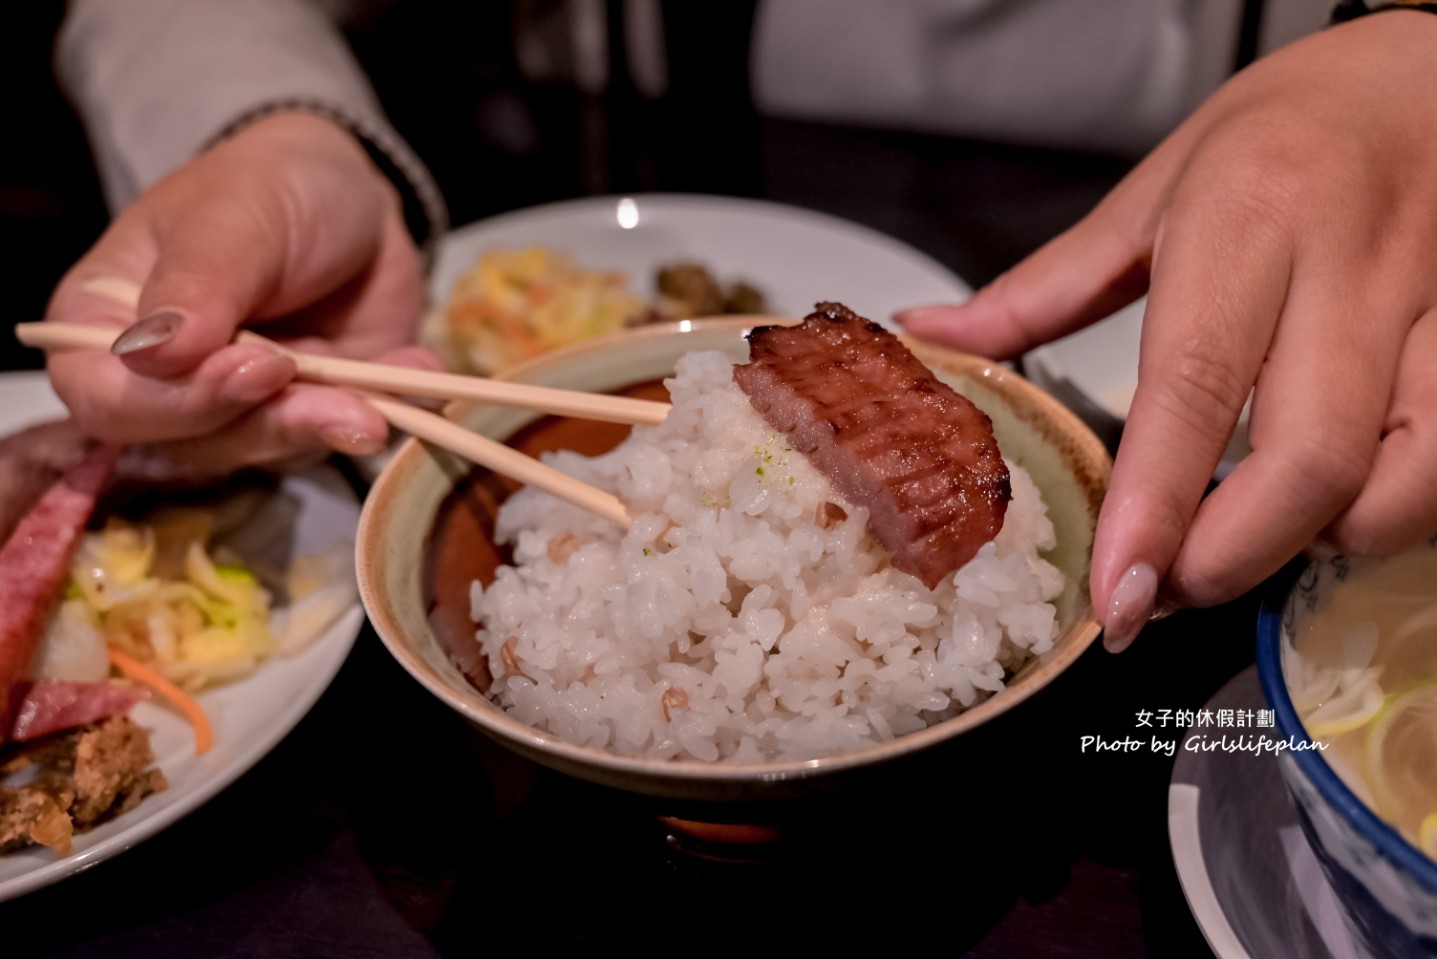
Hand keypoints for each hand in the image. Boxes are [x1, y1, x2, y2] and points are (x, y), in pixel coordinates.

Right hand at [45, 112, 438, 470]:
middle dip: (270, 425)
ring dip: (327, 429)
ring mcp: (236, 406)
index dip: (175, 404)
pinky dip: (383, 410)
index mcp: (104, 324)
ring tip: (380, 407)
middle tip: (339, 399)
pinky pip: (337, 436)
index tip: (255, 369)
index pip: (107, 400)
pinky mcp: (306, 414)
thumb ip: (195, 285)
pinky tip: (416, 369)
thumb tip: (151, 355)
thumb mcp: (233, 217)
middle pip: (192, 442)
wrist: (350, 196)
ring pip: (267, 450)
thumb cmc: (269, 187)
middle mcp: (160, 380)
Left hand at [898, 12, 1436, 648]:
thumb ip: (1042, 288)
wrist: (1427, 75)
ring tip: (1235, 543)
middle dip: (1228, 558)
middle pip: (1311, 460)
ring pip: (1402, 481)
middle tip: (1162, 591)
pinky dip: (1382, 516)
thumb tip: (936, 338)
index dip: (1153, 508)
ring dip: (1310, 545)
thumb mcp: (1151, 193)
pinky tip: (1322, 508)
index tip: (1115, 595)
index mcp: (1247, 219)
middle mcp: (1353, 266)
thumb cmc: (1284, 128)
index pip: (1194, 385)